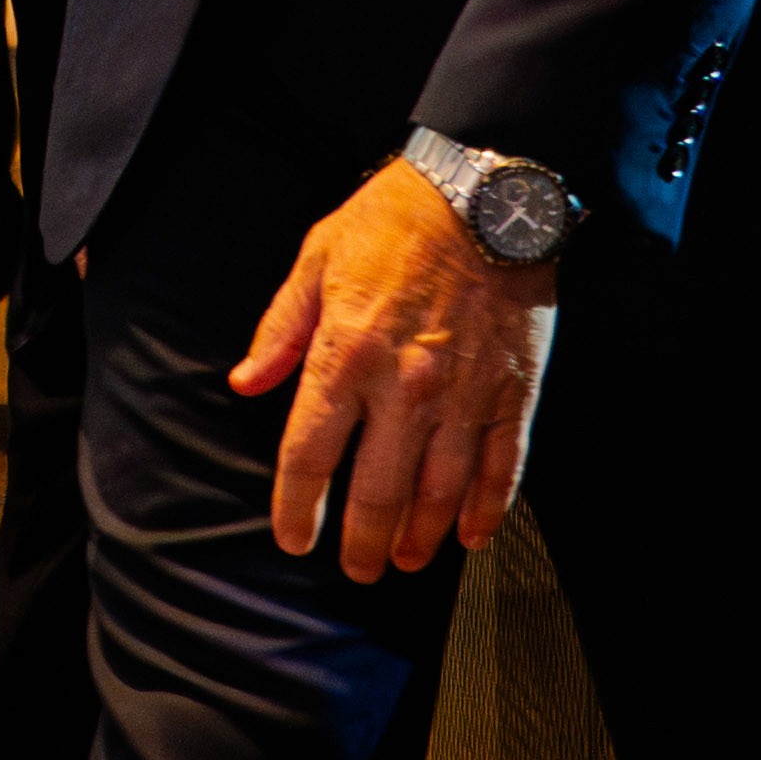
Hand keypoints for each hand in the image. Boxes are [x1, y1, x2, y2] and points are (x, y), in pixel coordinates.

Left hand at [229, 162, 562, 582]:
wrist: (484, 191)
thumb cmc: (394, 220)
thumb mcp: (317, 259)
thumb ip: (281, 329)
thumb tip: (247, 384)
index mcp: (347, 356)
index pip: (309, 455)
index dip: (296, 507)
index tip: (294, 537)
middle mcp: (405, 388)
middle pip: (376, 492)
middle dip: (360, 542)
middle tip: (356, 568)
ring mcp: (464, 396)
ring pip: (439, 493)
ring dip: (420, 538)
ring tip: (406, 561)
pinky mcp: (513, 392)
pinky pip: (502, 467)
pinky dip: (487, 510)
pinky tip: (471, 536)